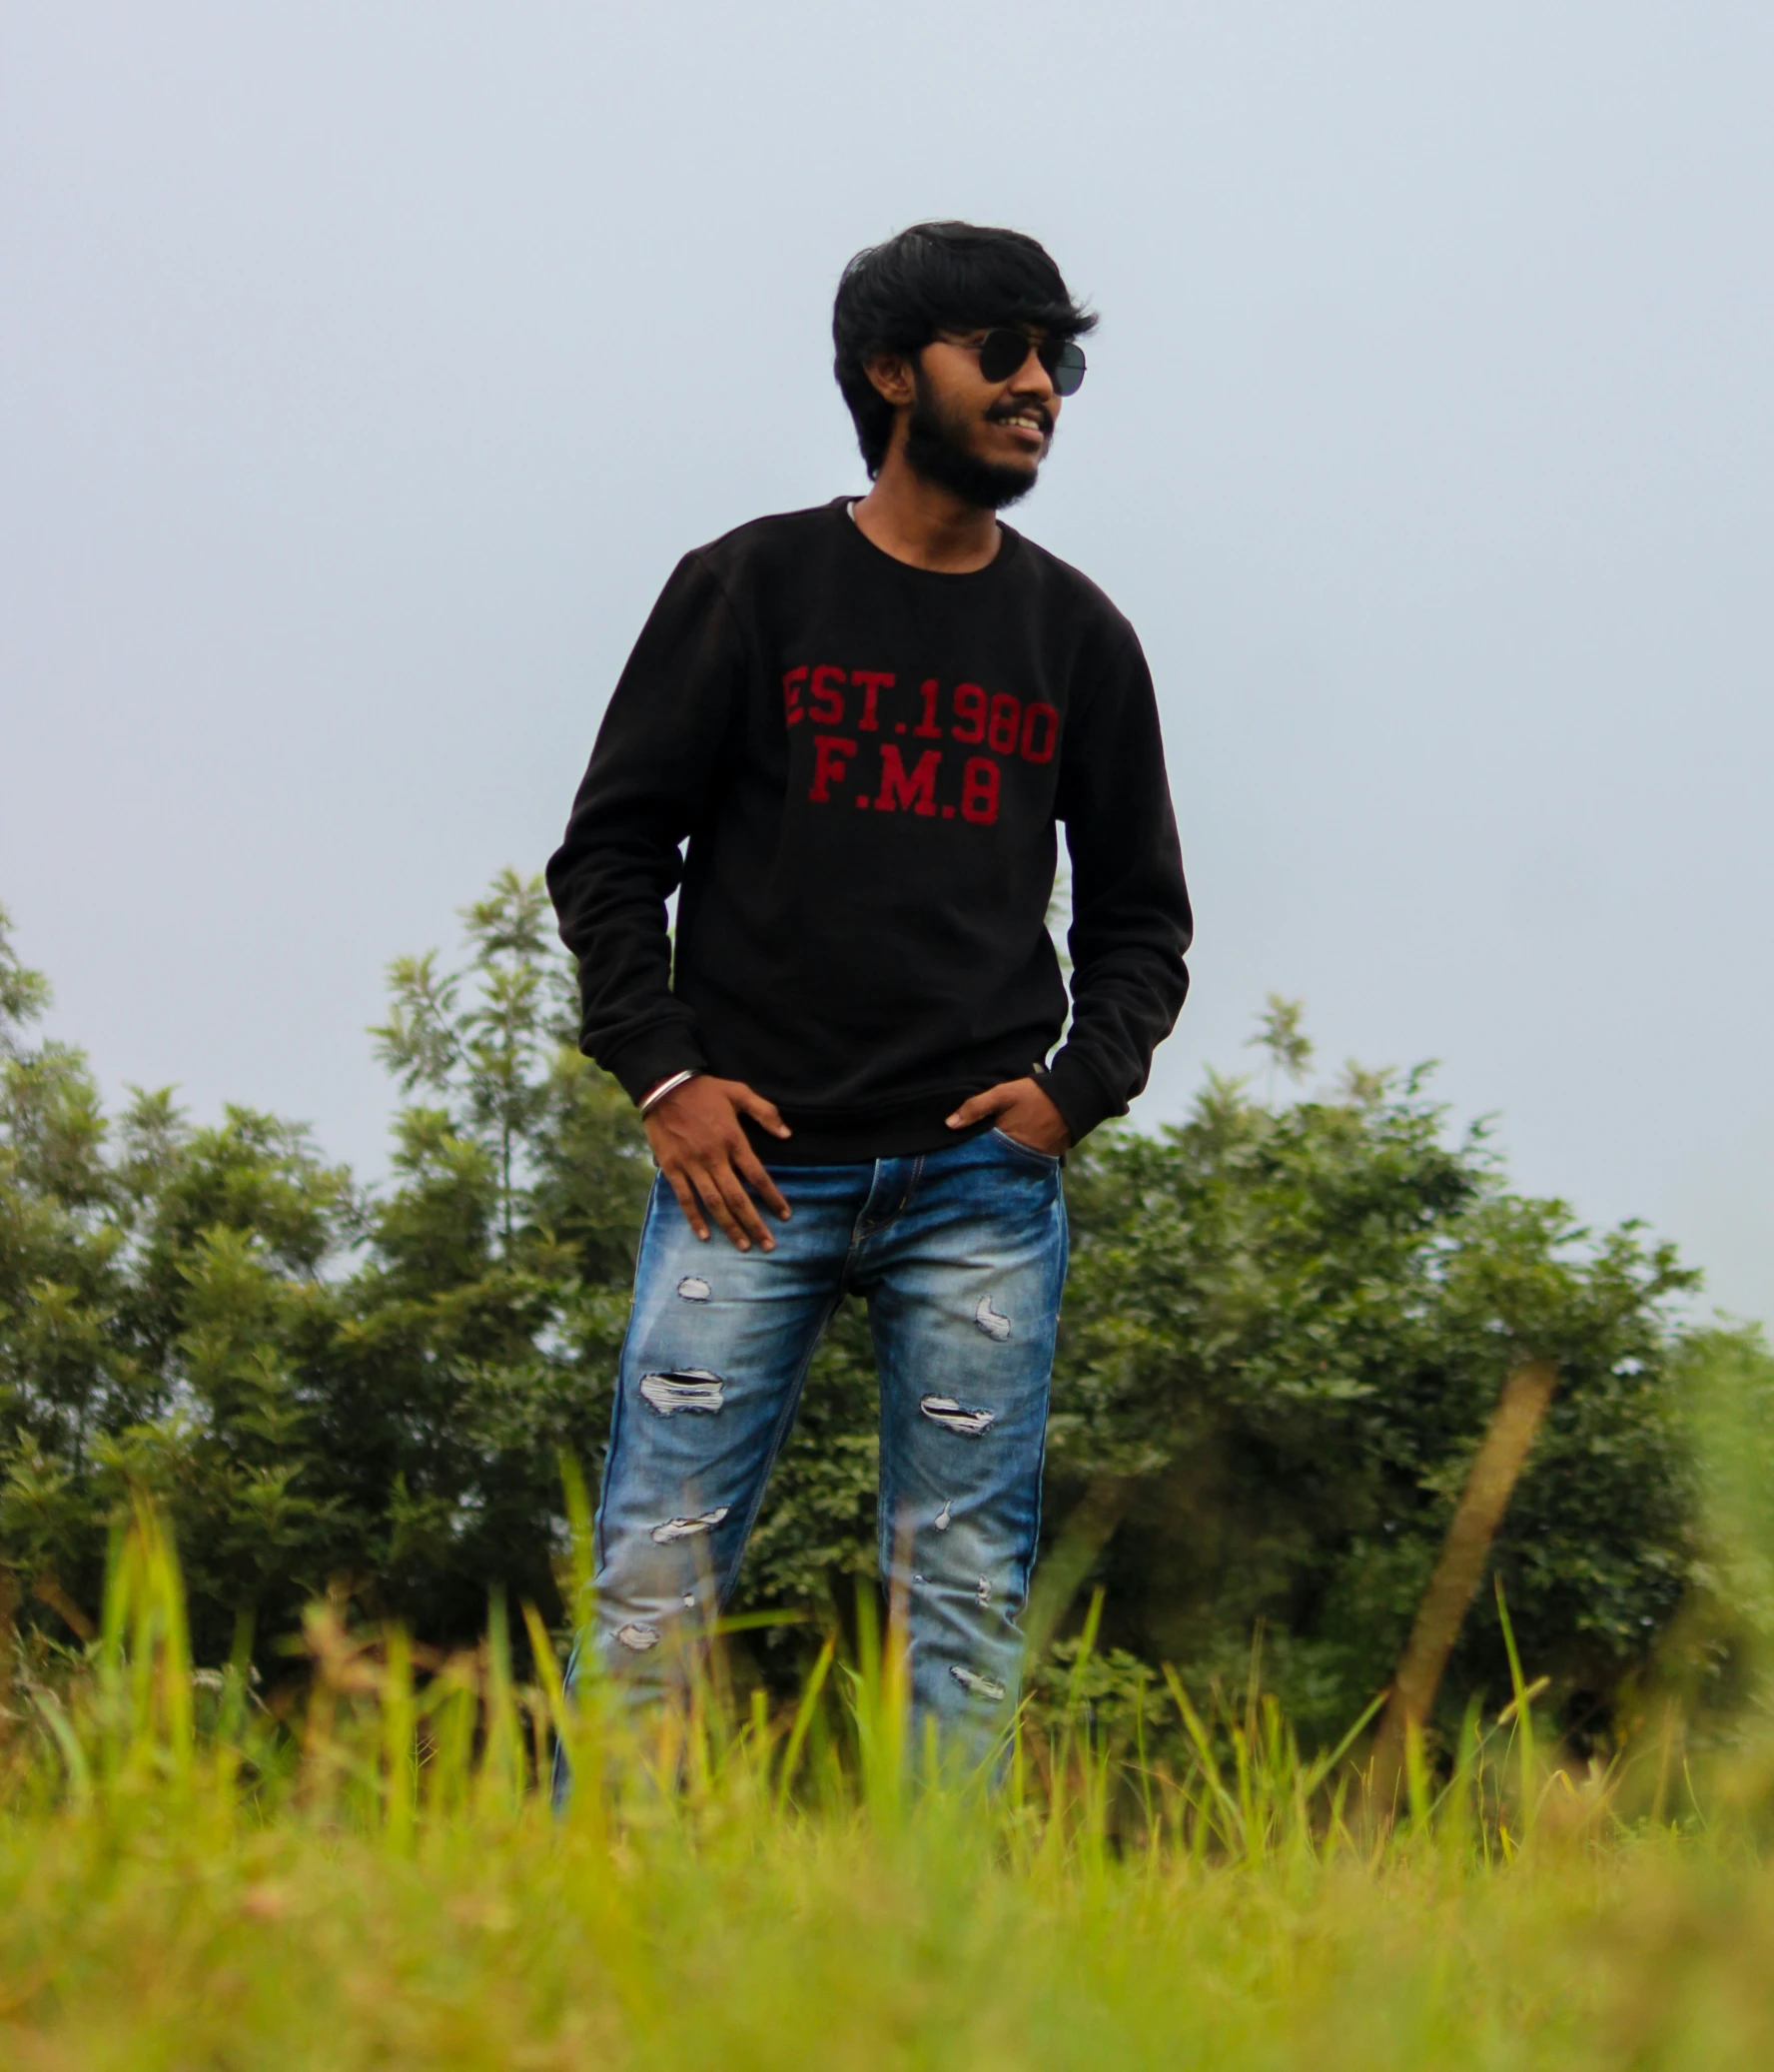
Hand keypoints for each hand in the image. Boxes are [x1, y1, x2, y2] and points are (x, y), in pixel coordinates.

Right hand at [645, 1076, 792, 1250]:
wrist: (665, 1085)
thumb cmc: (705, 1090)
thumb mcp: (739, 1092)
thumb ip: (765, 1112)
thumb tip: (787, 1134)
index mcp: (733, 1140)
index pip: (758, 1176)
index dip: (773, 1197)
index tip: (785, 1216)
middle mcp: (714, 1157)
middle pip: (738, 1197)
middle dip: (755, 1223)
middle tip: (769, 1245)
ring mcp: (692, 1164)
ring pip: (714, 1203)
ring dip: (730, 1227)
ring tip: (744, 1246)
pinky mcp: (672, 1167)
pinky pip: (685, 1198)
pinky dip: (694, 1218)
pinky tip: (704, 1235)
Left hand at [945, 1077, 1071, 1154]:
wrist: (1073, 1099)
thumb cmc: (1035, 1095)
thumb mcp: (1003, 1094)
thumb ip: (976, 1107)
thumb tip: (949, 1124)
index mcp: (1003, 1141)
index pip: (977, 1154)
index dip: (966, 1152)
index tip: (955, 1152)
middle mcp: (1016, 1156)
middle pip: (991, 1163)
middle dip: (981, 1161)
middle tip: (966, 1159)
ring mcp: (1031, 1160)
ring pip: (1007, 1165)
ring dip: (997, 1162)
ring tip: (986, 1157)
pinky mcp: (1043, 1160)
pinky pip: (1023, 1164)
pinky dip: (1014, 1161)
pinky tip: (1007, 1154)